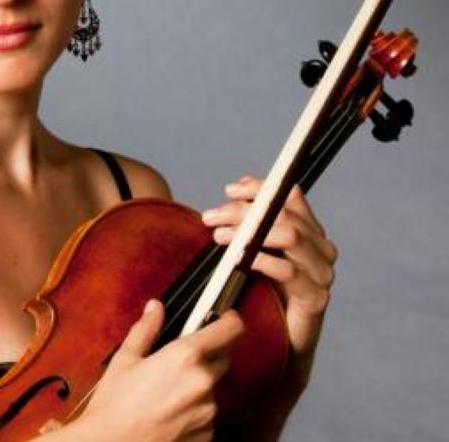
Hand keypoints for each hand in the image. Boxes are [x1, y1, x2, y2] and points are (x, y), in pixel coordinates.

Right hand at [81, 299, 243, 441]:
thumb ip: (146, 329)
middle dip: (207, 355)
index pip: (230, 329)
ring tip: (168, 393)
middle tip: (181, 361)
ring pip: (213, 388)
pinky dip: (195, 411)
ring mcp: (207, 412)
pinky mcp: (206, 436)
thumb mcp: (125, 359)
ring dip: (199, 386)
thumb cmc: (114, 406)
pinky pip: (207, 415)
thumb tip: (155, 308)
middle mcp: (202, 382)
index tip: (224, 319)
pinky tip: (171, 413)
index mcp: (185, 357)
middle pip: (223, 358)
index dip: (229, 321)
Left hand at [202, 176, 337, 389]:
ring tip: (218, 236)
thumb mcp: (257, 252)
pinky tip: (238, 259)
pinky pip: (288, 270)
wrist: (280, 347)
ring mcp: (322, 273)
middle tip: (211, 216)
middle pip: (284, 214)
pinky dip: (260, 259)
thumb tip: (236, 189)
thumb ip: (253, 223)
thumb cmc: (266, 296)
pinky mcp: (316, 297)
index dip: (260, 188)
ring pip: (289, 237)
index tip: (229, 190)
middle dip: (244, 211)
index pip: (289, 197)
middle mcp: (321, 248)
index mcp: (310, 232)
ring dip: (249, 232)